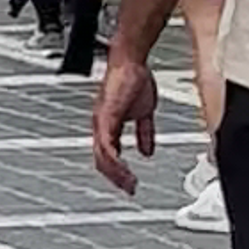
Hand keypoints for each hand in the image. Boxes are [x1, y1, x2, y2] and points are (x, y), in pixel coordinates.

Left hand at [87, 47, 157, 193]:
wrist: (131, 60)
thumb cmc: (134, 79)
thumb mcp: (144, 112)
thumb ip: (144, 133)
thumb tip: (147, 151)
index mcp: (108, 126)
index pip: (108, 156)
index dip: (117, 172)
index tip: (130, 184)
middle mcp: (100, 126)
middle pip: (101, 161)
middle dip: (116, 178)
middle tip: (130, 189)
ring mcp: (101, 122)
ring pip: (102, 157)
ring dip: (116, 174)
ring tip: (130, 184)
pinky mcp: (106, 117)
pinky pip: (106, 145)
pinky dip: (114, 160)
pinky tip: (124, 168)